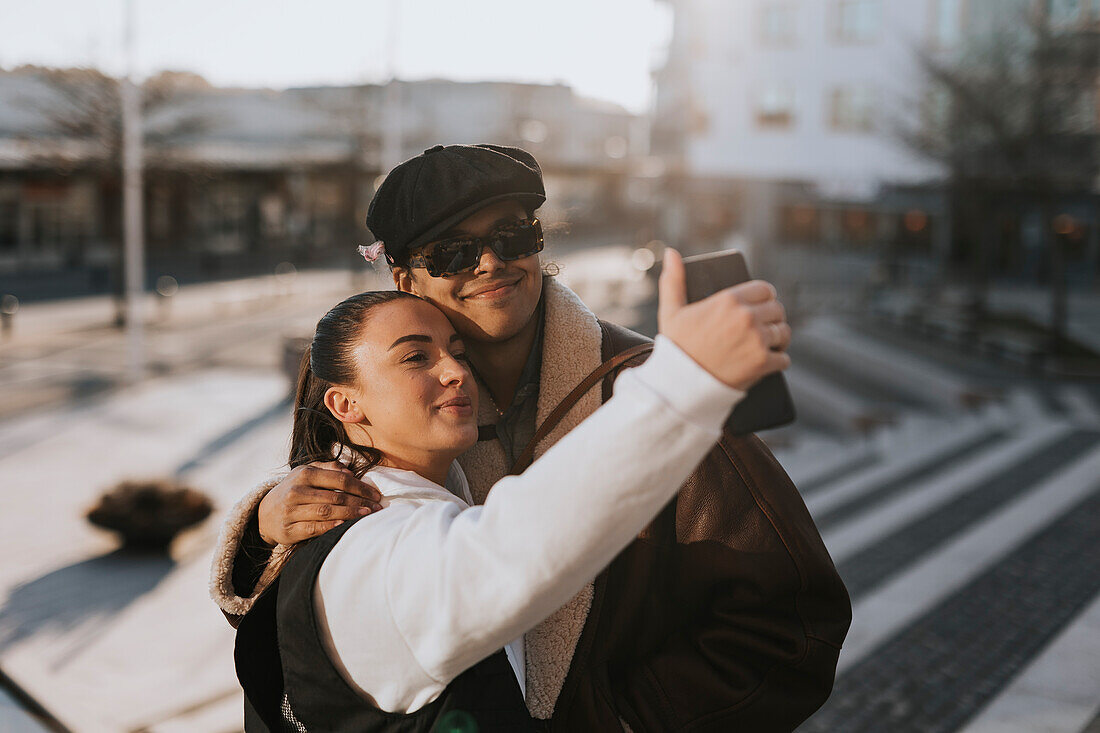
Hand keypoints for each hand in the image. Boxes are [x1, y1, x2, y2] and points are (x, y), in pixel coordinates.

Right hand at [257, 461, 383, 545]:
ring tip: (367, 516)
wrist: (265, 513)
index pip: (340, 479)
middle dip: (360, 503)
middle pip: (336, 497)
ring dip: (350, 515)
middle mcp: (296, 491)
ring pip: (327, 513)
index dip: (361, 487)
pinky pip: (314, 528)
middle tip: (377, 508)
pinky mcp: (288, 530)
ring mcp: (291, 511)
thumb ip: (329, 468)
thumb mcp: (307, 472)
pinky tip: (345, 526)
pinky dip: (331, 527)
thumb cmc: (295, 490)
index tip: (376, 495)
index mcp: (304, 474)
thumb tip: (350, 471)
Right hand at [657, 248, 790, 392]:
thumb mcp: (671, 311)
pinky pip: (784, 359)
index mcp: (729, 300)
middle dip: (772, 317)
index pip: (764, 289)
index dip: (764, 297)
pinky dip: (779, 361)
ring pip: (783, 332)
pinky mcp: (763, 363)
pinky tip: (770, 361)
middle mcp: (747, 317)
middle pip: (777, 310)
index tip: (762, 305)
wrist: (679, 385)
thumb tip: (671, 254)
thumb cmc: (675, 348)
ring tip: (769, 343)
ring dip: (778, 338)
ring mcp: (757, 341)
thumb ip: (674, 280)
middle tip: (764, 326)